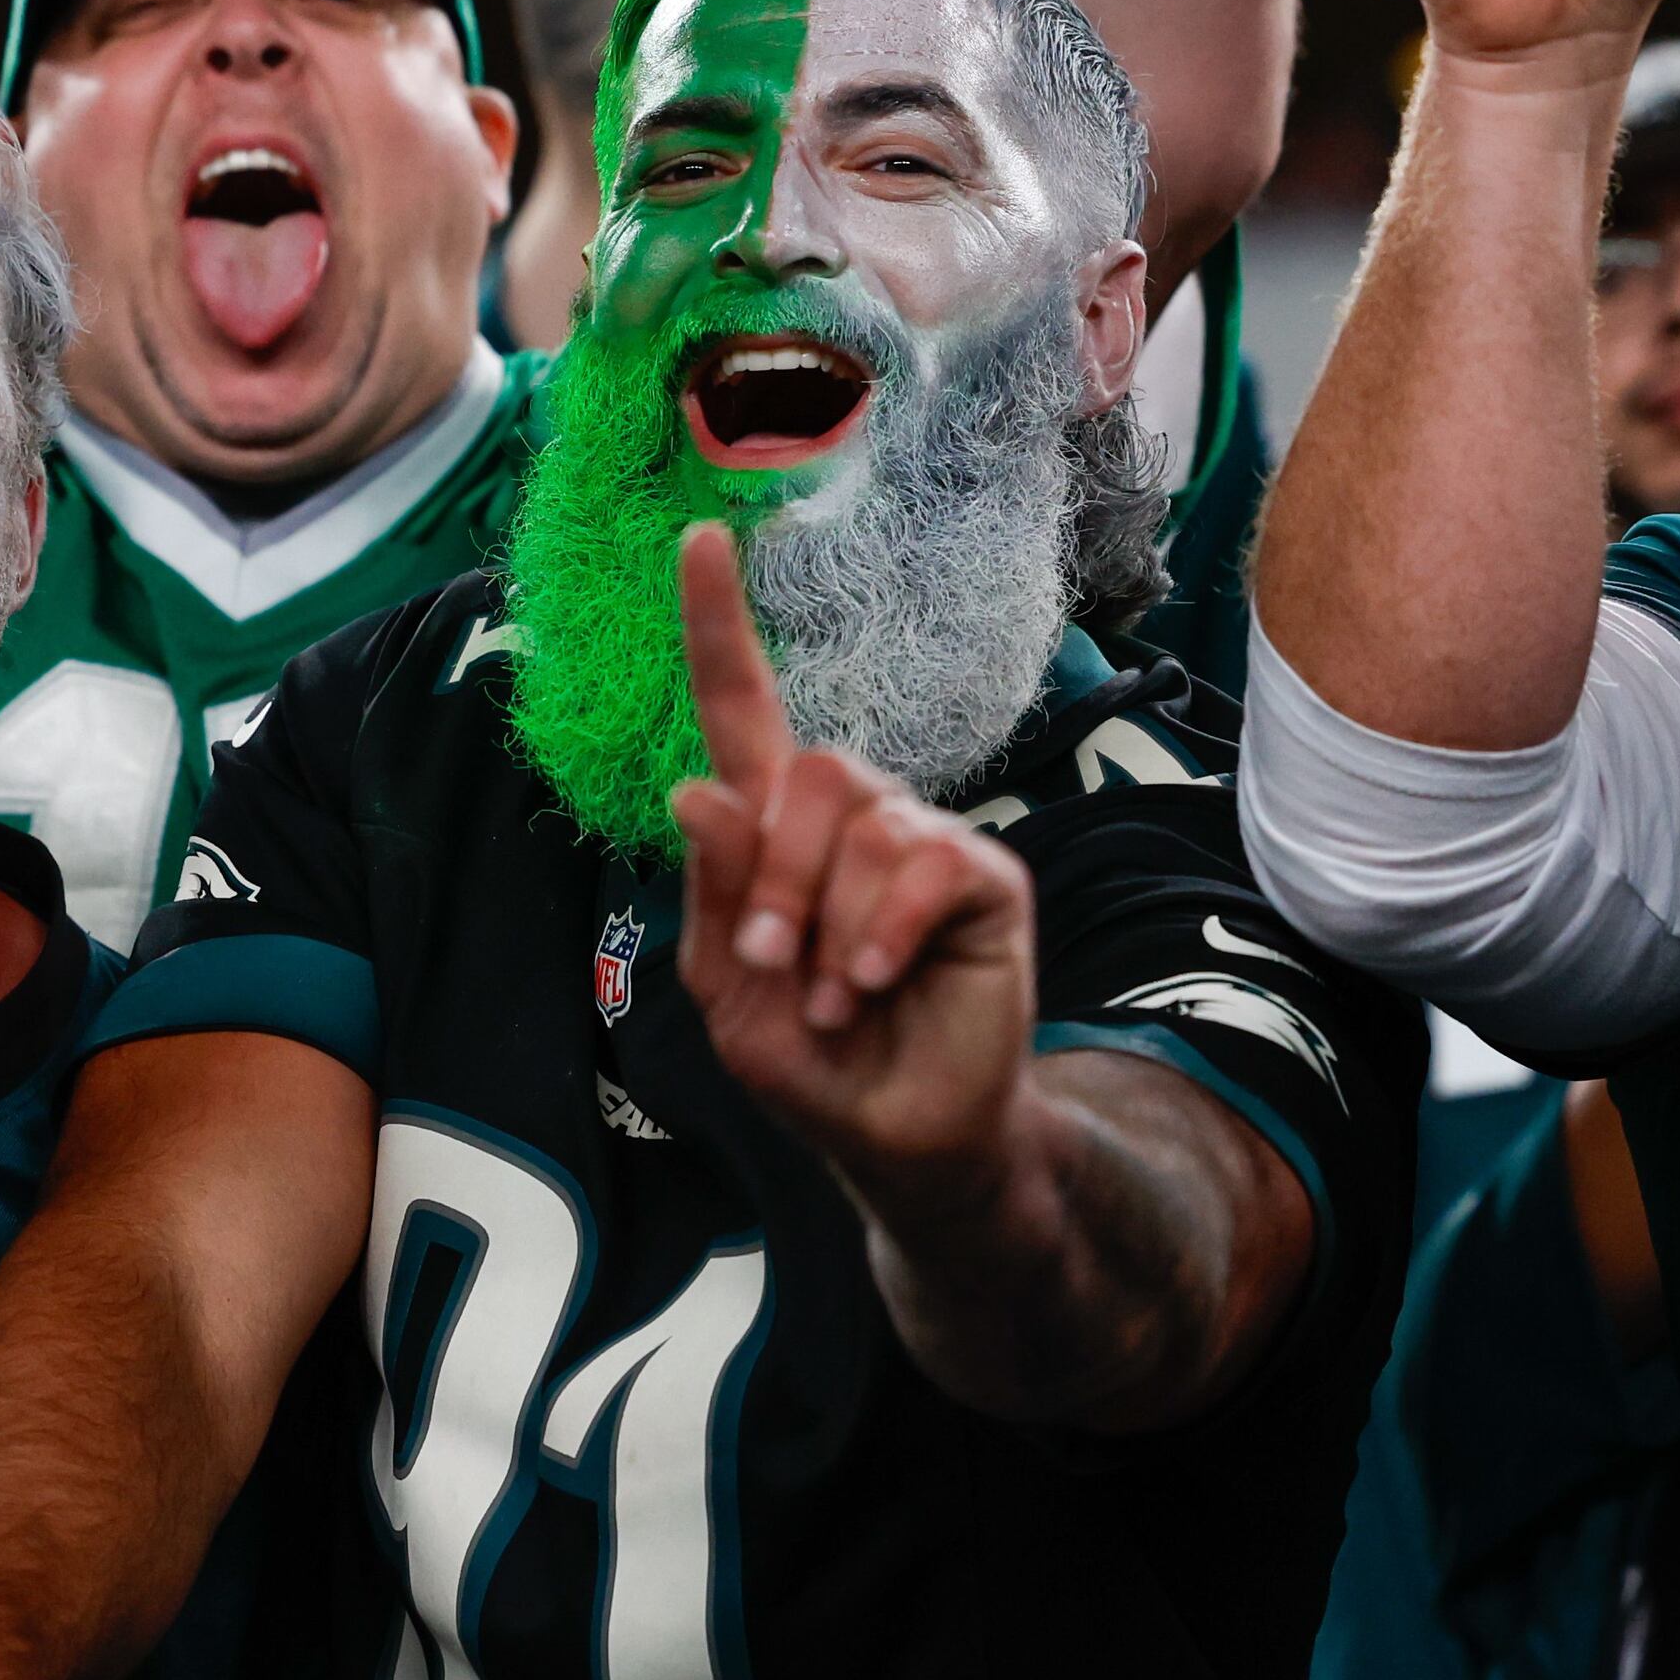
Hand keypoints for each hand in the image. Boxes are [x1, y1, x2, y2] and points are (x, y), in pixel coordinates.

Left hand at [666, 526, 1037, 1202]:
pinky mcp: (983, 878)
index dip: (718, 629)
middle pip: (809, 771)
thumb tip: (698, 789)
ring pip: (862, 821)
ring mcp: (924, 841)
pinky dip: (883, 933)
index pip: (743, 711)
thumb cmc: (816, 1063)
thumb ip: (715, 894)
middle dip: (776, 876)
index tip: (696, 541)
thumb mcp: (730, 991)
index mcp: (778, 833)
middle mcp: (854, 817)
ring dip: (827, 922)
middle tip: (774, 964)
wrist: (902, 1139)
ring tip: (833, 997)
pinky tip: (874, 985)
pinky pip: (923, 864)